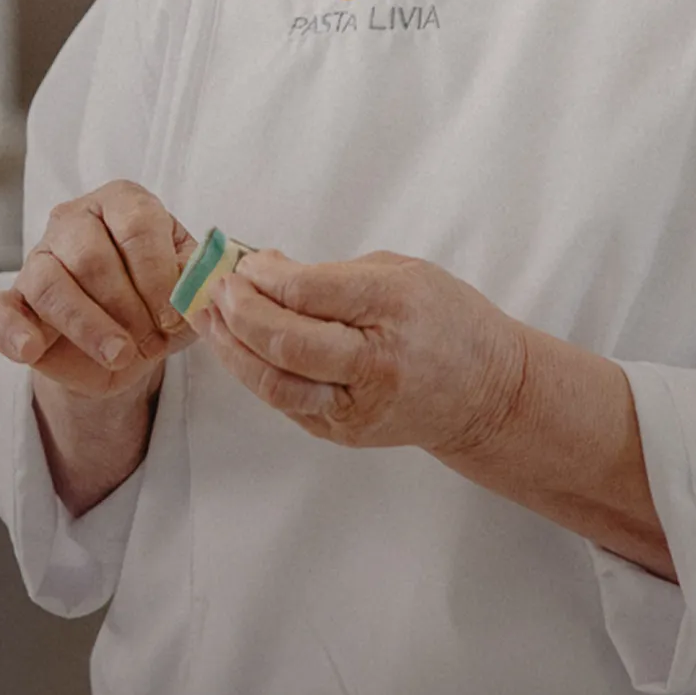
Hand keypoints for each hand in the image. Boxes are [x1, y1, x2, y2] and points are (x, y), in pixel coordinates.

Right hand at [0, 181, 198, 400]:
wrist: (128, 347)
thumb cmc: (159, 303)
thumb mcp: (189, 290)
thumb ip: (196, 283)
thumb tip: (194, 292)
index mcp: (122, 203)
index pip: (136, 223)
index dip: (157, 274)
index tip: (172, 315)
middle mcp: (74, 221)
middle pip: (90, 255)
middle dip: (126, 306)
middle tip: (150, 341)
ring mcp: (38, 258)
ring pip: (49, 283)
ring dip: (88, 326)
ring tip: (118, 355)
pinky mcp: (14, 302)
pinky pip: (0, 310)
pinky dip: (12, 331)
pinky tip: (30, 349)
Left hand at [194, 250, 530, 456]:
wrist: (487, 394)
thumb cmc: (445, 321)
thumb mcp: (400, 274)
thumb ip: (330, 273)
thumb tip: (262, 267)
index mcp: (395, 309)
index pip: (310, 292)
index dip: (265, 276)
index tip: (245, 262)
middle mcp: (378, 364)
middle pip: (286, 344)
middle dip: (240, 313)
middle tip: (218, 289)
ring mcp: (360, 407)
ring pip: (275, 385)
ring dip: (232, 349)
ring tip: (208, 318)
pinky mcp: (344, 433)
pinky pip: (285, 402)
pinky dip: (253, 372)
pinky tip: (235, 346)